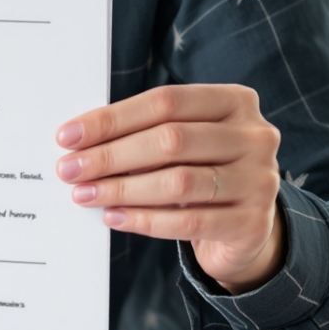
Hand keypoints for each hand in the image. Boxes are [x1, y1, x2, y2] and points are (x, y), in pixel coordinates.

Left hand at [56, 84, 284, 292]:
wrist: (247, 227)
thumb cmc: (203, 171)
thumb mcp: (185, 143)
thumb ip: (147, 132)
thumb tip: (80, 141)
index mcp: (235, 102)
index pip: (166, 102)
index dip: (113, 118)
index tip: (69, 136)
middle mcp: (255, 136)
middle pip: (171, 139)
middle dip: (111, 155)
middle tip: (70, 170)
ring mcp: (259, 180)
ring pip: (178, 182)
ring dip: (122, 189)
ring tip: (85, 194)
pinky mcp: (252, 223)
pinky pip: (188, 222)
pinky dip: (144, 220)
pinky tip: (114, 217)